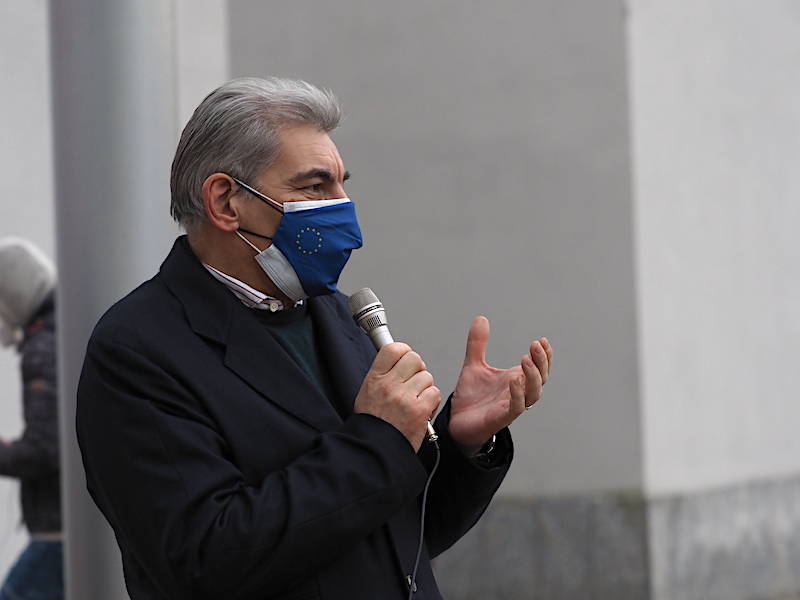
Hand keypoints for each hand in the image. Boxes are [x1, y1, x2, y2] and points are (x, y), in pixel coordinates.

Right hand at [354, 343, 441, 451]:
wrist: (376, 449)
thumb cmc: (373, 424)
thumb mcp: (368, 392)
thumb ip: (383, 374)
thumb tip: (399, 359)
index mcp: (375, 378)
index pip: (394, 348)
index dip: (404, 352)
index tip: (404, 360)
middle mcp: (389, 384)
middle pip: (415, 358)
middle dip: (418, 369)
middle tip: (413, 383)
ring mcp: (404, 396)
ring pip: (427, 377)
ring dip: (425, 388)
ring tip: (415, 401)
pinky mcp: (419, 410)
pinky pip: (435, 393)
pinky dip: (431, 403)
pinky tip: (421, 411)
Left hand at [449, 316, 552, 454]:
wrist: (456, 422)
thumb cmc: (471, 397)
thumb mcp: (473, 365)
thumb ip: (478, 344)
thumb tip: (481, 318)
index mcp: (516, 380)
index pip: (539, 367)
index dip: (544, 355)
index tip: (541, 340)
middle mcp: (518, 393)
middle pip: (541, 379)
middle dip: (541, 362)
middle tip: (535, 345)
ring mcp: (511, 406)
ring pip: (533, 394)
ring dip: (532, 376)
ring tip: (525, 360)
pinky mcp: (501, 418)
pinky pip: (516, 407)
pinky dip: (517, 394)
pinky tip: (514, 380)